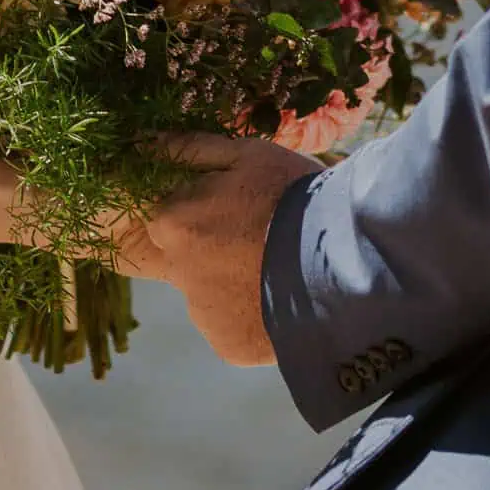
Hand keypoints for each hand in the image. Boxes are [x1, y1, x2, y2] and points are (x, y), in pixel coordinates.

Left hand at [137, 134, 322, 365]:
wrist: (345, 261)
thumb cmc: (294, 196)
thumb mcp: (247, 155)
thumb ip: (190, 150)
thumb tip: (144, 144)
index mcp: (173, 223)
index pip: (167, 218)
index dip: (203, 213)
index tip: (240, 212)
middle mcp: (176, 273)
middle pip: (185, 259)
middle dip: (214, 251)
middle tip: (261, 240)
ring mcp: (202, 314)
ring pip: (210, 295)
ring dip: (235, 284)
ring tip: (282, 272)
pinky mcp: (227, 345)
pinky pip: (233, 326)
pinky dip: (252, 316)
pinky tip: (284, 302)